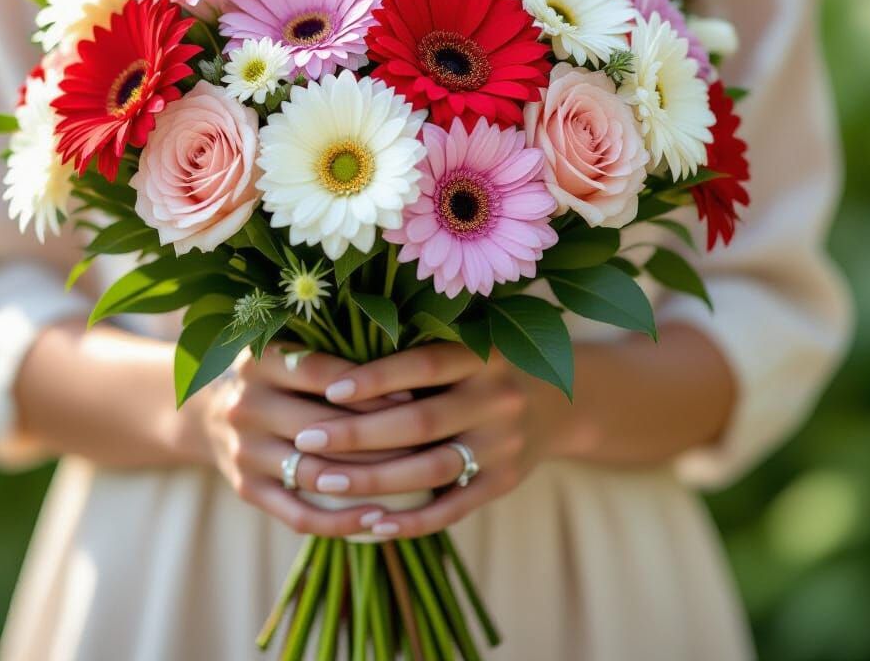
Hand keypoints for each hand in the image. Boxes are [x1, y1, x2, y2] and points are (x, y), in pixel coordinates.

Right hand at [181, 343, 411, 536]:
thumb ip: (332, 351)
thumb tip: (407, 361)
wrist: (208, 412)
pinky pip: (300, 514)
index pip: (322, 374)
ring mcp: (245, 452)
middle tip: (428, 442)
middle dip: (381, 436)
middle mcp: (246, 406)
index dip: (370, 387)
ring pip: (317, 473)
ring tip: (414, 480)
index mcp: (258, 362)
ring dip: (370, 480)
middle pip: (323, 427)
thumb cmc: (274, 375)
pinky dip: (342, 521)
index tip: (415, 396)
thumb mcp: (288, 349)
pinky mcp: (248, 490)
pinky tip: (380, 518)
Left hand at [284, 343, 569, 538]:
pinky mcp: (504, 483)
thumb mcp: (468, 345)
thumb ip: (419, 353)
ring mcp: (504, 444)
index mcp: (484, 354)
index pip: (424, 365)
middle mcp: (498, 398)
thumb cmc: (488, 366)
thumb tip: (336, 363)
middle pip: (420, 421)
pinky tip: (371, 523)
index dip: (376, 377)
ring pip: (431, 468)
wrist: (562, 402)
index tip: (329, 388)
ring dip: (373, 479)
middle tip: (307, 439)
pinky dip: (412, 520)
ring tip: (324, 480)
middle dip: (358, 433)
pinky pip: (453, 508)